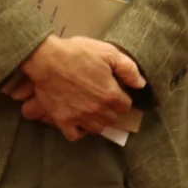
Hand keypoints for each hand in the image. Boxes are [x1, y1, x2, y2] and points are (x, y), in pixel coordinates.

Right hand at [12, 35, 144, 139]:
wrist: (46, 59)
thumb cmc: (77, 53)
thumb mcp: (107, 52)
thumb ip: (128, 69)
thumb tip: (141, 84)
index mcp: (110, 94)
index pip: (125, 106)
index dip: (122, 98)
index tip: (115, 91)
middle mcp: (97, 110)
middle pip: (112, 118)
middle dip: (111, 109)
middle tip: (104, 99)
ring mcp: (80, 117)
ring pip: (97, 128)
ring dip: (98, 121)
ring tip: (93, 110)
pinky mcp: (63, 120)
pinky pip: (75, 135)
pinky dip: (79, 131)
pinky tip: (79, 122)